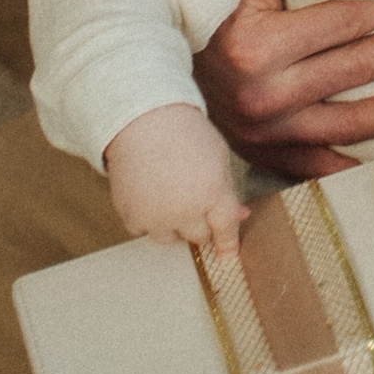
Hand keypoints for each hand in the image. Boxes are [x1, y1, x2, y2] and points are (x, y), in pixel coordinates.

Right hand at [106, 100, 242, 253]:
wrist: (142, 121)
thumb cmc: (185, 134)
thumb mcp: (218, 157)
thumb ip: (228, 191)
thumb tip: (241, 215)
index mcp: (212, 192)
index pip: (225, 228)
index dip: (228, 242)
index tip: (229, 253)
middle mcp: (185, 210)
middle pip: (198, 237)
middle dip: (201, 224)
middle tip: (194, 201)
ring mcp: (156, 217)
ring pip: (171, 238)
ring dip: (175, 225)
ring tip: (171, 194)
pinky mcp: (132, 217)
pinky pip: (144, 229)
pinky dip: (148, 218)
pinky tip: (150, 193)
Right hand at [192, 0, 373, 181]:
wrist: (162, 78)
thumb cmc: (212, 14)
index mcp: (258, 43)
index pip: (346, 22)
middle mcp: (265, 94)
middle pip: (361, 69)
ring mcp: (268, 134)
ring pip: (354, 124)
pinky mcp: (269, 161)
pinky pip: (327, 166)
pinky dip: (367, 162)